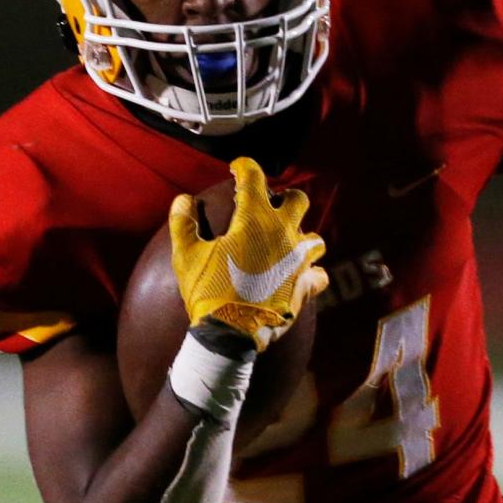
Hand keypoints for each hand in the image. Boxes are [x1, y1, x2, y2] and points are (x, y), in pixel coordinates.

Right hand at [169, 157, 327, 354]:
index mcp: (254, 219)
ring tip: (287, 246)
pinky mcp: (306, 286)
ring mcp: (299, 260)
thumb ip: (183, 223)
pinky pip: (320, 275)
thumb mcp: (186, 256)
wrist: (230, 334)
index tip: (238, 170)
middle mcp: (284, 233)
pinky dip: (311, 274)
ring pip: (315, 239)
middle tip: (271, 209)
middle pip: (298, 201)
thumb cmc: (207, 291)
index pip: (254, 177)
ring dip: (302, 238)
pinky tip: (300, 277)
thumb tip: (182, 200)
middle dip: (286, 199)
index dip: (245, 167)